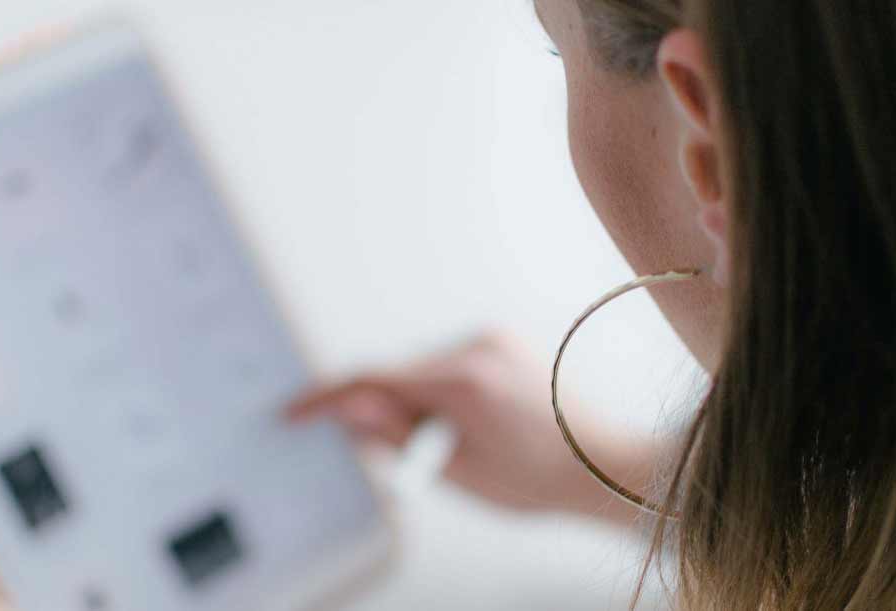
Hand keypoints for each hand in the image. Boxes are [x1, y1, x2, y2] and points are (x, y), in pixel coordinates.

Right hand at [289, 333, 648, 519]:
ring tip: (460, 442)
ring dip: (417, 400)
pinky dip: (440, 389)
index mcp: (464, 382)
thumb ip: (396, 437)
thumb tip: (350, 408)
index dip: (327, 397)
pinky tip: (472, 420)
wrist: (603, 462)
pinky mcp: (500, 339)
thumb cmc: (536, 478)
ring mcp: (491, 338)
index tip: (293, 412)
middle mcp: (477, 347)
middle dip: (386, 410)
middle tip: (411, 454)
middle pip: (396, 373)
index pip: (373, 378)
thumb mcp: (456, 471)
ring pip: (420, 368)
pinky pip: (446, 361)